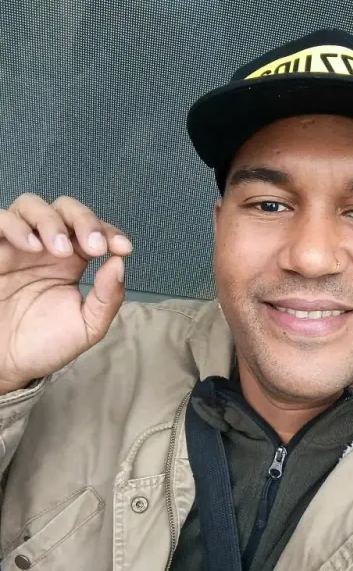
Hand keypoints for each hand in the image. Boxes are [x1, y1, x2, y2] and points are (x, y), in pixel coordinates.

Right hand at [0, 193, 132, 393]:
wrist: (6, 365)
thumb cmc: (43, 345)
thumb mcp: (87, 327)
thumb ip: (108, 297)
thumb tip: (120, 262)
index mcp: (71, 262)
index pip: (93, 230)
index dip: (109, 232)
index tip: (122, 248)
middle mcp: (45, 248)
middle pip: (65, 208)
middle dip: (84, 220)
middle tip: (93, 247)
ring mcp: (16, 246)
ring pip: (31, 205)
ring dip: (52, 221)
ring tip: (61, 250)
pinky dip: (17, 226)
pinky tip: (33, 247)